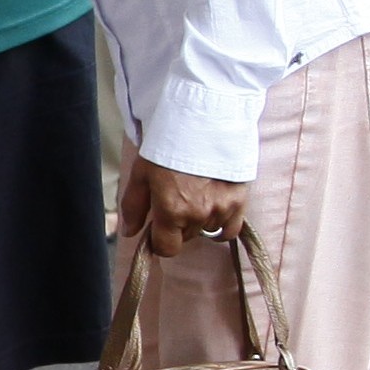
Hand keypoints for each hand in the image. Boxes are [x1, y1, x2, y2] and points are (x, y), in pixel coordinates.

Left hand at [113, 157, 247, 255]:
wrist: (204, 121)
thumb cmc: (169, 145)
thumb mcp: (142, 173)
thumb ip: (134, 207)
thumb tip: (130, 232)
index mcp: (172, 210)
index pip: (166, 248)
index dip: (159, 241)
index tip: (158, 228)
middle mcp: (198, 215)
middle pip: (185, 237)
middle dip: (178, 225)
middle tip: (177, 200)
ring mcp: (221, 209)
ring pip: (206, 231)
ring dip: (199, 220)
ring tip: (196, 195)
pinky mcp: (239, 201)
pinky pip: (230, 229)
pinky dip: (222, 224)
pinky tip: (214, 210)